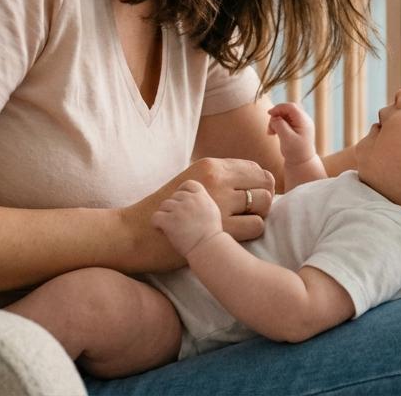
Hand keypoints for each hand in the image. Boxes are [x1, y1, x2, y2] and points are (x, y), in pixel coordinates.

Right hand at [117, 157, 275, 272]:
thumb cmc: (163, 210)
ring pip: (264, 204)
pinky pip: (256, 226)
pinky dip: (252, 231)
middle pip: (265, 184)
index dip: (259, 184)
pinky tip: (237, 235)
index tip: (251, 197)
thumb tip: (251, 181)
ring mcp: (220, 203)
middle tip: (251, 212)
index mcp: (211, 166)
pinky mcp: (219, 228)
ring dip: (259, 215)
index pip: (255, 169)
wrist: (136, 232)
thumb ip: (217, 179)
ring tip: (244, 223)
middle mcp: (218, 179)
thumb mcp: (190, 182)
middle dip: (263, 199)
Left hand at [151, 181, 224, 256]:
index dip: (182, 191)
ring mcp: (179, 209)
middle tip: (177, 221)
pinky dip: (156, 224)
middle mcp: (190, 200)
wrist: (208, 248)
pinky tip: (162, 230)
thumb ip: (203, 200)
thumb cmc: (211, 234)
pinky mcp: (169, 221)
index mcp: (202, 196)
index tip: (180, 201)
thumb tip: (194, 196)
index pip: (188, 184)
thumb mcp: (212, 211)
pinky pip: (155, 217)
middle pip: (174, 196)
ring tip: (171, 227)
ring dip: (165, 215)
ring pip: (163, 205)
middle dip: (174, 207)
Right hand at [267, 102, 316, 164]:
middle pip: (287, 110)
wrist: (302, 163)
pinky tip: (274, 133)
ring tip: (271, 133)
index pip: (290, 107)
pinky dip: (278, 125)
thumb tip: (274, 117)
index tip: (269, 114)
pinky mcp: (297, 128)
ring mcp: (301, 124)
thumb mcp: (286, 138)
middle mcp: (304, 120)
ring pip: (285, 115)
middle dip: (276, 116)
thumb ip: (280, 125)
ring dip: (276, 121)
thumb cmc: (296, 152)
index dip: (278, 108)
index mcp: (304, 121)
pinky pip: (286, 121)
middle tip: (270, 128)